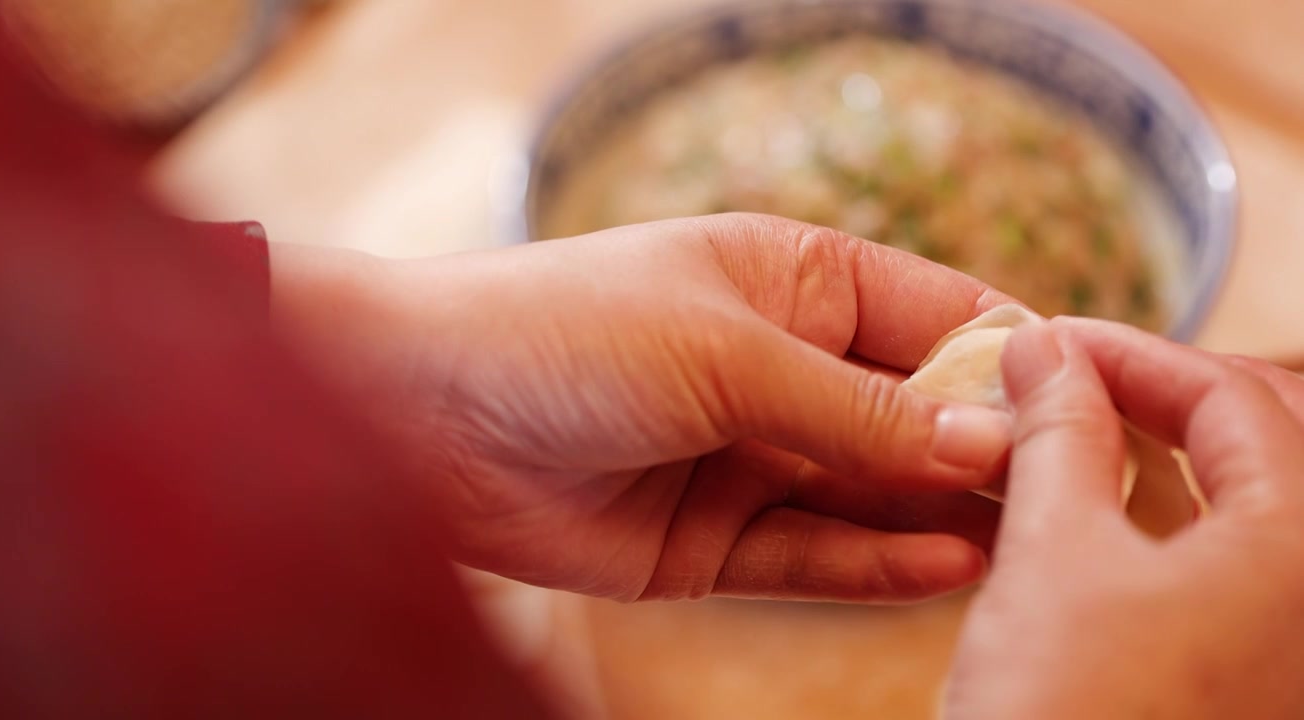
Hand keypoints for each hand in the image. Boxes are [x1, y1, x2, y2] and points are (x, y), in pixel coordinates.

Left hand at [272, 214, 1012, 602]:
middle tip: (1073, 502)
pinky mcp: (716, 540)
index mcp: (796, 281)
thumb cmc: (565, 331)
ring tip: (1026, 543)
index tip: (1084, 413)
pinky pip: (816, 555)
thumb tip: (992, 443)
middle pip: (918, 416)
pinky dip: (877, 564)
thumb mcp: (726, 352)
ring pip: (875, 495)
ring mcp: (753, 457)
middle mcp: (785, 368)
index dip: (1010, 364)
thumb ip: (859, 410)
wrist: (417, 412)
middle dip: (986, 455)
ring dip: (944, 518)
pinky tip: (945, 566)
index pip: (937, 318)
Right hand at [944, 318, 1303, 718]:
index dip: (1132, 353)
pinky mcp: (1260, 684)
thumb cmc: (1064, 718)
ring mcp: (1294, 649)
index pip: (1234, 397)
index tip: (1050, 341)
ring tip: (1082, 437)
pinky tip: (1109, 520)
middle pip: (1269, 442)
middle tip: (1070, 381)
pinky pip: (1241, 569)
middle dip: (1166, 396)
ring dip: (1174, 456)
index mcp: (1302, 547)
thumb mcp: (1052, 554)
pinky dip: (1178, 523)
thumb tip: (1043, 350)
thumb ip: (1057, 433)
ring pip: (1259, 507)